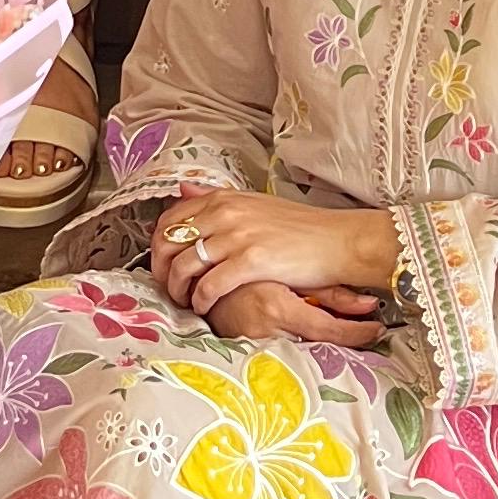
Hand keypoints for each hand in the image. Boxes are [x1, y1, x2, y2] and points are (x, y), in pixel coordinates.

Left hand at [151, 189, 397, 333]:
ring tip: (186, 301)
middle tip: (168, 287)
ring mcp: (237, 236)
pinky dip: (201, 300)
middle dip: (161, 269)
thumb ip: (217, 201)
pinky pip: (209, 285)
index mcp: (225, 198)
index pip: (171, 218)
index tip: (163, 264)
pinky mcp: (251, 261)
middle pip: (169, 242)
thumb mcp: (254, 205)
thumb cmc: (300, 228)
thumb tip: (182, 190)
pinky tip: (205, 308)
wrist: (338, 241)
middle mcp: (226, 212)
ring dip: (178, 289)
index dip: (159, 245)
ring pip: (184, 265)